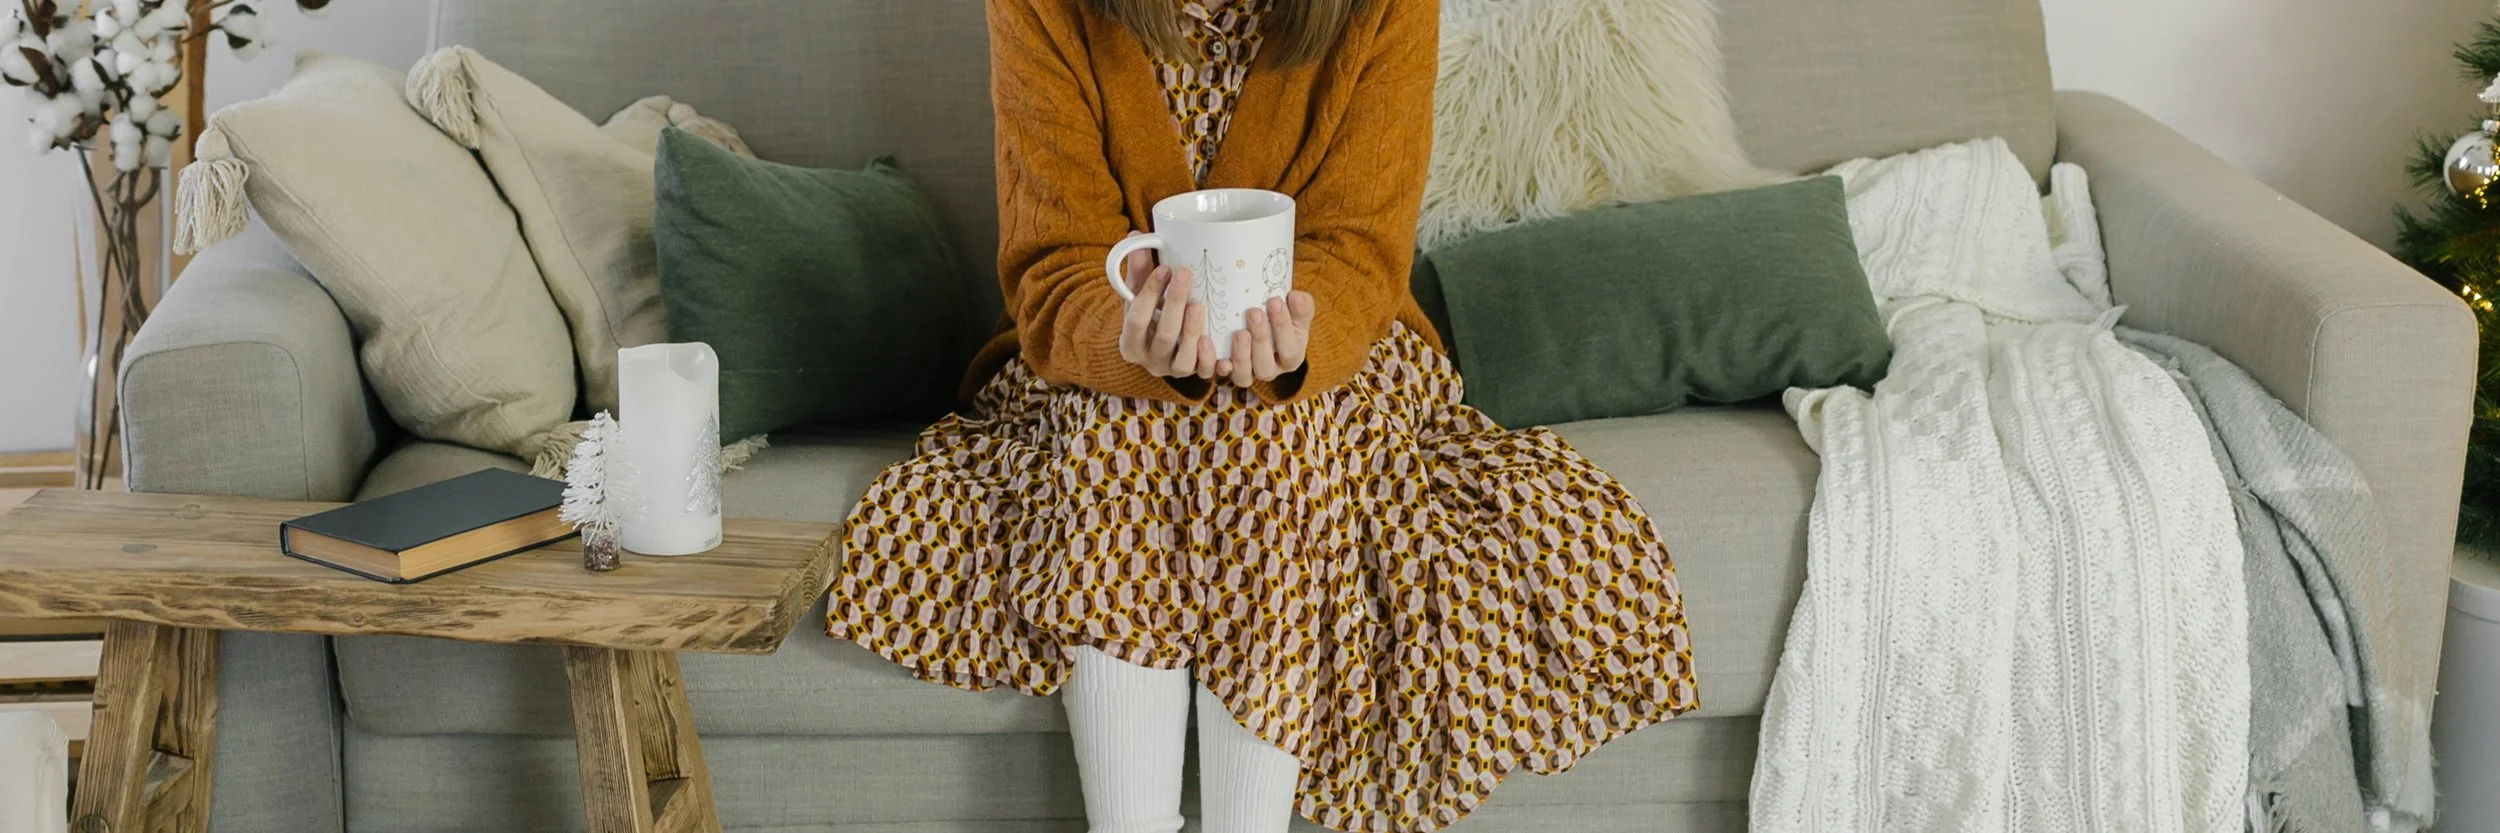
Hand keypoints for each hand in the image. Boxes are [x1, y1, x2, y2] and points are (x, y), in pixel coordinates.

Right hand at [1117, 258, 1220, 379]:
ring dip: (1194, 331)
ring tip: (1200, 304)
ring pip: (1184, 359)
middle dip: (1174, 304)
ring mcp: (1172, 370)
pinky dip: (1213, 357)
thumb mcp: (1139, 294)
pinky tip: (1221, 337)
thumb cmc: (1149, 314)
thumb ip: (1138, 269)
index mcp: (1130, 343)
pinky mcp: (1194, 374)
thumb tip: (1136, 237)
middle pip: (1164, 336)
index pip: (1136, 319)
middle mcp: (1149, 361)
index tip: (1163, 268)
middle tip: (1185, 274)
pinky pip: (1205, 372)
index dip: (1149, 294)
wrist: (1158, 344)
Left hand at [1222, 291, 1314, 386]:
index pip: (1290, 349)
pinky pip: (1216, 374)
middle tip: (1253, 312)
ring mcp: (1246, 373)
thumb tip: (1296, 297)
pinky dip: (1213, 361)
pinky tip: (1208, 343)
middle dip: (1260, 339)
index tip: (1274, 300)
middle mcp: (1269, 370)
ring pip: (1243, 377)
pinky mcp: (1224, 369)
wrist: (1261, 320)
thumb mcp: (1296, 312)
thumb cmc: (1281, 317)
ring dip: (1240, 355)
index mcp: (1291, 357)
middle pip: (1266, 367)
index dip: (1282, 327)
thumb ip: (1301, 306)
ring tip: (1238, 332)